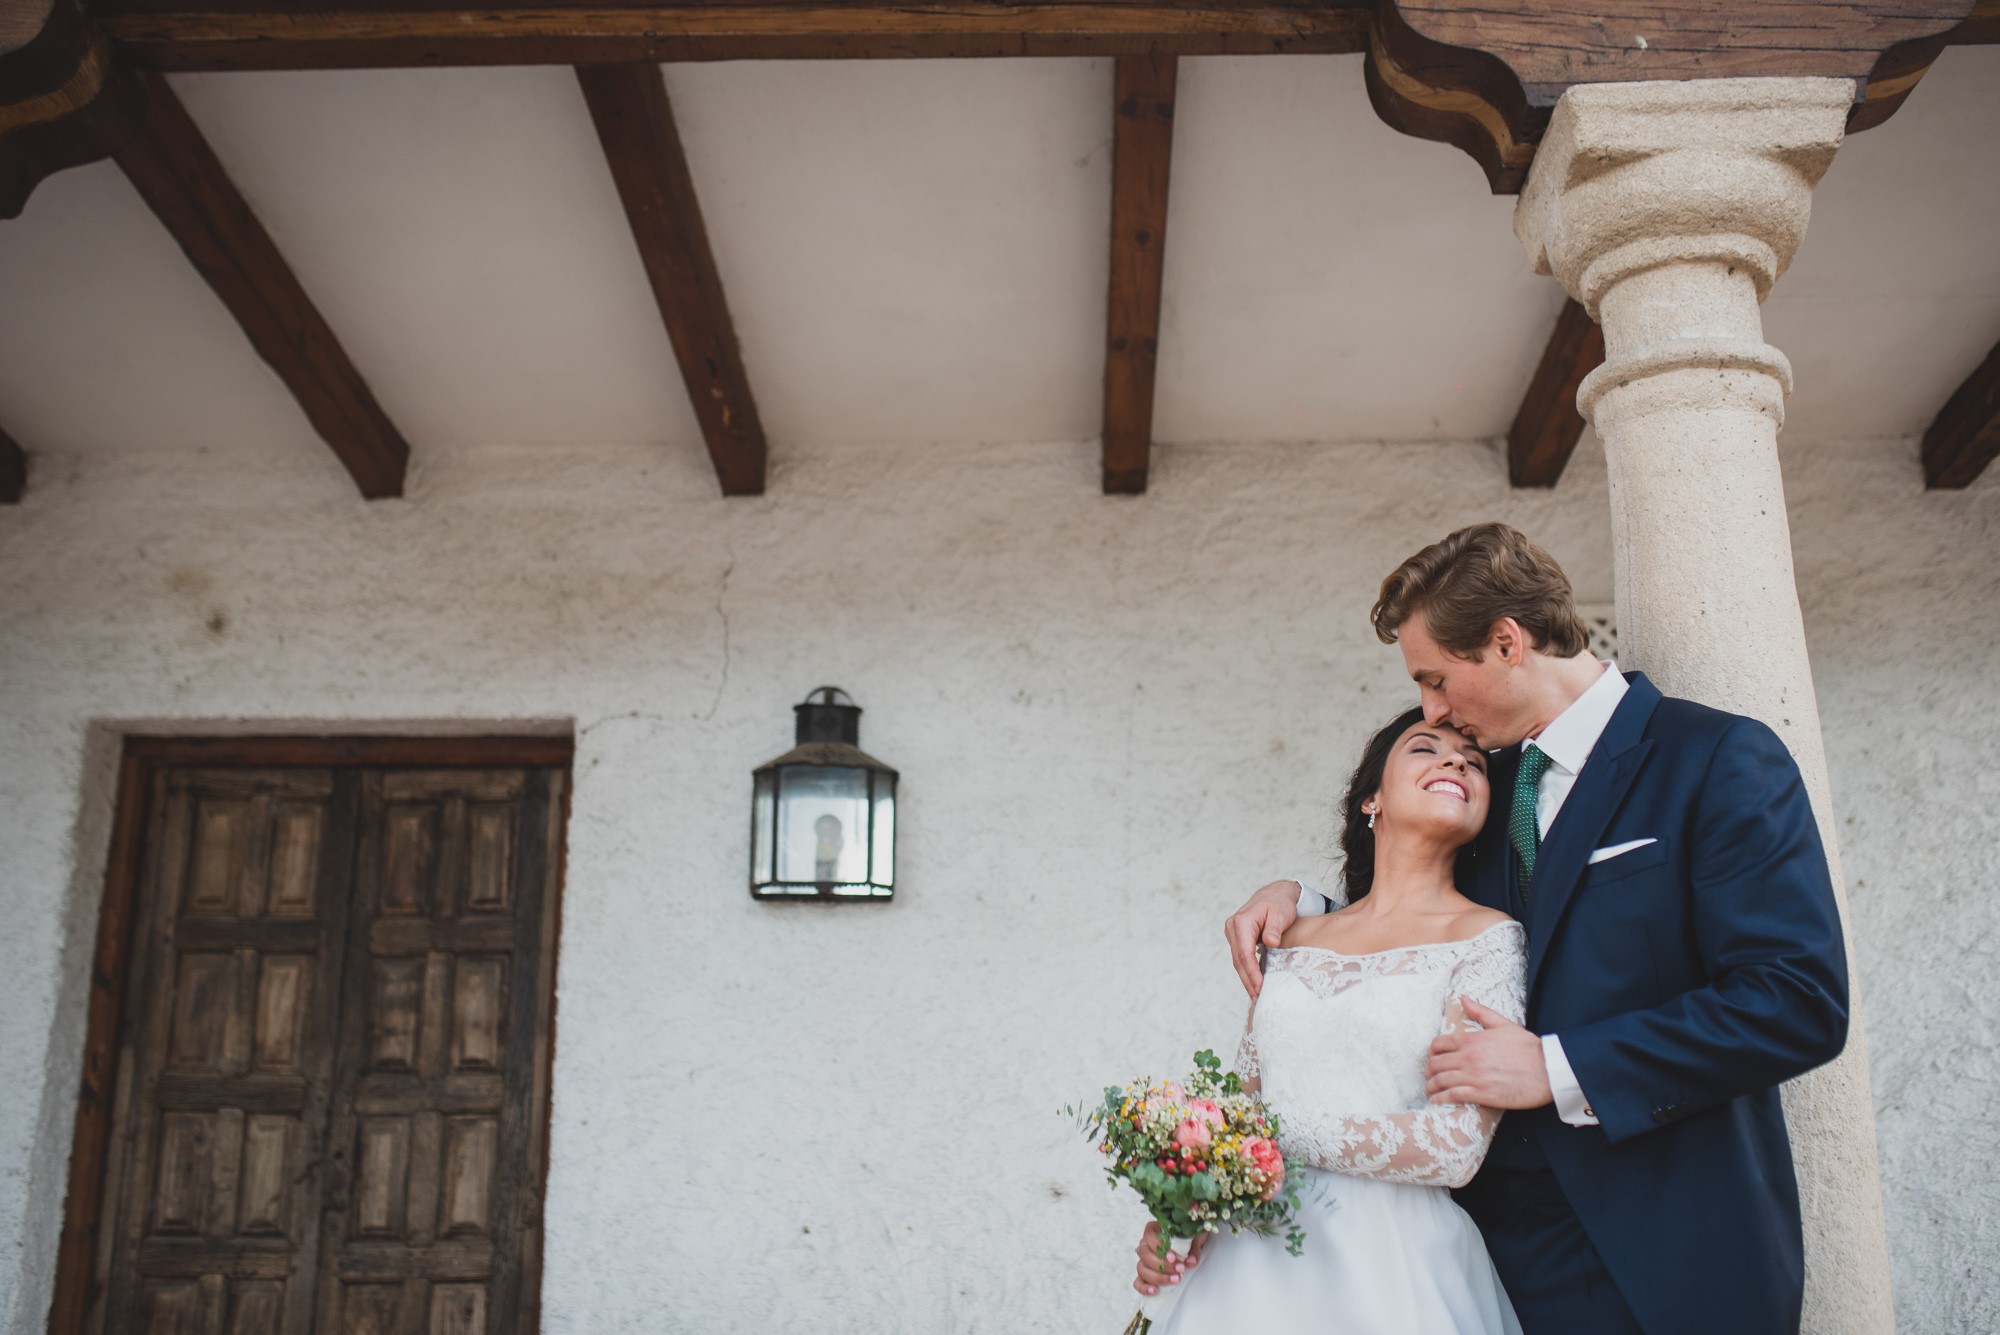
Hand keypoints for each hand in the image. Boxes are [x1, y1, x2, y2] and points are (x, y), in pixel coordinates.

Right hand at [1133, 1221, 1208, 1294]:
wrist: (1193, 1245)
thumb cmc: (1191, 1237)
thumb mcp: (1195, 1237)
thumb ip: (1193, 1248)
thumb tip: (1191, 1261)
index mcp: (1154, 1230)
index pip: (1149, 1237)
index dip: (1159, 1248)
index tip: (1173, 1257)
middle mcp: (1146, 1244)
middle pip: (1145, 1256)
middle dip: (1163, 1265)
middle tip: (1180, 1270)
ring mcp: (1144, 1260)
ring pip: (1142, 1269)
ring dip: (1158, 1277)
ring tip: (1176, 1279)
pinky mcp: (1146, 1275)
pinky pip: (1138, 1282)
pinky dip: (1144, 1287)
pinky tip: (1155, 1290)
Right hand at [1226, 880, 1302, 998]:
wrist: (1275, 895)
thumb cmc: (1279, 903)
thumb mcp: (1280, 913)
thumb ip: (1274, 928)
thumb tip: (1270, 942)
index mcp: (1241, 922)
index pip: (1245, 953)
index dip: (1252, 973)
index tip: (1261, 988)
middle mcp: (1232, 928)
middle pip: (1238, 961)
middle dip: (1248, 981)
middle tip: (1258, 999)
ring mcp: (1232, 933)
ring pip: (1238, 962)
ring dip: (1247, 980)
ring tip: (1257, 997)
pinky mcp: (1237, 939)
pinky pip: (1241, 958)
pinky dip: (1247, 972)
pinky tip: (1255, 985)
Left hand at [1426, 998, 1553, 1109]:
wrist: (1548, 1069)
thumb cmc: (1528, 1048)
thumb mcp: (1503, 1024)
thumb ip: (1480, 1012)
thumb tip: (1463, 998)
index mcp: (1471, 1040)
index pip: (1438, 1044)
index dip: (1431, 1053)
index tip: (1433, 1060)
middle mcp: (1468, 1057)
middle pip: (1435, 1064)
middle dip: (1429, 1072)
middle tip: (1430, 1077)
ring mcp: (1474, 1076)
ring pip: (1440, 1081)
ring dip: (1431, 1087)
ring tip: (1431, 1092)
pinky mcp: (1482, 1094)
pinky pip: (1452, 1096)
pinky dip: (1440, 1099)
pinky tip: (1437, 1102)